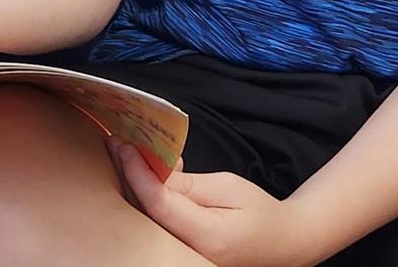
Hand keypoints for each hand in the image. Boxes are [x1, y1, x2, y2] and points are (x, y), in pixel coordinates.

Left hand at [112, 140, 318, 266]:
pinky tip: (145, 174)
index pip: (159, 203)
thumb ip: (189, 184)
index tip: (126, 146)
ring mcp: (182, 255)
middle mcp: (189, 252)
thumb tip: (155, 171)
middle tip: (115, 142)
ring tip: (123, 153)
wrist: (282, 242)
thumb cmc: (260, 211)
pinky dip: (145, 197)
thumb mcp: (228, 187)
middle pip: (145, 212)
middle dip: (128, 175)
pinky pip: (155, 223)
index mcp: (207, 235)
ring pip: (146, 218)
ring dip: (132, 184)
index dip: (138, 173)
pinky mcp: (179, 251)